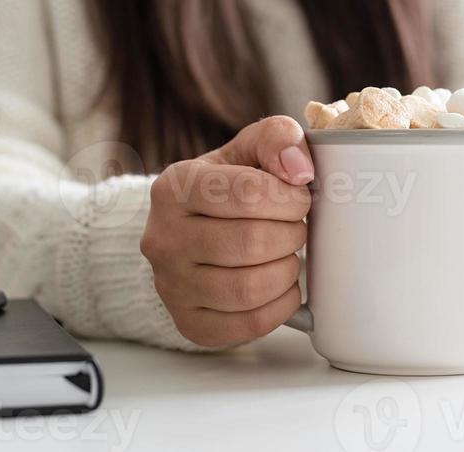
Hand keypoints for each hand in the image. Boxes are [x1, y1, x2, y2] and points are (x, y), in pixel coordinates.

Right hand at [141, 116, 314, 346]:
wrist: (192, 227)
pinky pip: (246, 326)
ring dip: (286, 271)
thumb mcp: (248, 147)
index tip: (300, 198)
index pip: (248, 192)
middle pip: (250, 243)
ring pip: (247, 289)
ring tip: (288, 254)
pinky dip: (280, 307)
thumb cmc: (228, 184)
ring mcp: (170, 284)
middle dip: (291, 234)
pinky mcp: (188, 322)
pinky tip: (282, 285)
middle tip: (296, 227)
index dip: (290, 197)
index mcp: (175, 186)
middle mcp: (163, 237)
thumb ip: (278, 138)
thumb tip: (300, 169)